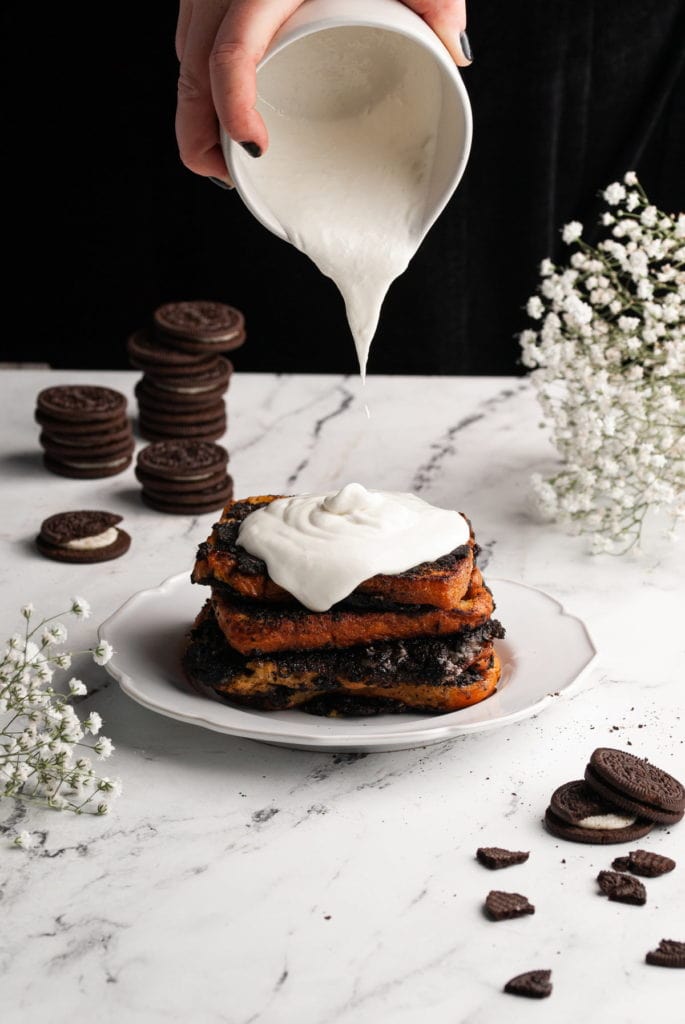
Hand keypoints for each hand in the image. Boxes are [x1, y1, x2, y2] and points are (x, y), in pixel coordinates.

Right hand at [175, 1, 470, 180]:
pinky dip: (197, 80)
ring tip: (232, 153)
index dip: (232, 111)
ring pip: (182, 60)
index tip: (254, 150)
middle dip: (200, 135)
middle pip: (189, 74)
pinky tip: (220, 105)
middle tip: (234, 176)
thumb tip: (457, 56)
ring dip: (196, 112)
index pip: (228, 57)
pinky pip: (187, 38)